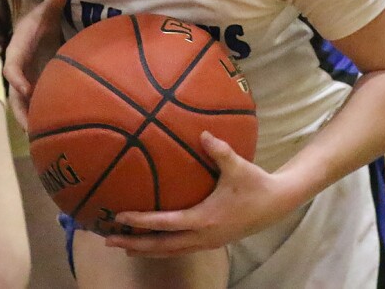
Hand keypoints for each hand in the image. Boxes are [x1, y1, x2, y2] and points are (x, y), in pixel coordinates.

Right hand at [3, 0, 68, 129]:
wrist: (37, 30)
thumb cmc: (39, 22)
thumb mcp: (44, 13)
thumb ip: (51, 5)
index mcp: (16, 51)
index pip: (11, 67)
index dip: (16, 78)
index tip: (25, 88)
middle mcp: (17, 70)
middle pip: (13, 95)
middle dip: (20, 111)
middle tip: (31, 127)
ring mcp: (24, 81)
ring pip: (22, 105)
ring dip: (29, 120)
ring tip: (42, 138)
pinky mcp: (33, 88)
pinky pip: (33, 104)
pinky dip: (39, 117)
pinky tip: (52, 132)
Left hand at [106, 133, 291, 255]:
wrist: (276, 204)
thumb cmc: (255, 184)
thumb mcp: (238, 166)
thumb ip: (220, 151)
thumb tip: (202, 134)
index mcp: (204, 219)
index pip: (166, 223)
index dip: (141, 222)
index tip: (119, 217)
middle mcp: (202, 236)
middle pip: (161, 246)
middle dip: (133, 244)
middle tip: (107, 240)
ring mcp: (206, 242)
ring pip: (169, 252)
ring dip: (146, 249)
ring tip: (124, 245)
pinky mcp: (211, 242)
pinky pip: (179, 249)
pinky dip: (162, 248)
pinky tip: (154, 243)